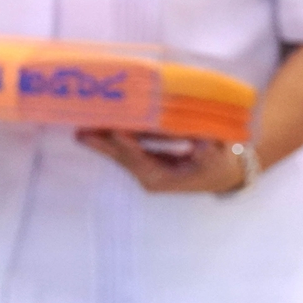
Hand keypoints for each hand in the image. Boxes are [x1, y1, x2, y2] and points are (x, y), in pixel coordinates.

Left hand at [75, 130, 246, 194]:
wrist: (221, 174)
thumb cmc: (219, 167)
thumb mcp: (217, 160)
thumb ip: (208, 152)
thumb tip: (201, 143)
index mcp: (162, 178)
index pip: (139, 160)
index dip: (127, 145)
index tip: (114, 131)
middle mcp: (149, 176)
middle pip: (122, 157)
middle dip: (102, 144)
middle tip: (80, 133)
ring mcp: (146, 168)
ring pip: (121, 152)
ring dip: (102, 139)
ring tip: (81, 128)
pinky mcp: (146, 160)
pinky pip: (127, 147)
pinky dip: (115, 135)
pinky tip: (101, 124)